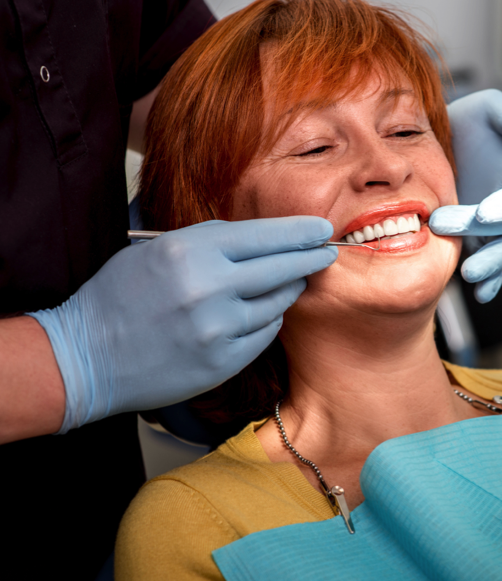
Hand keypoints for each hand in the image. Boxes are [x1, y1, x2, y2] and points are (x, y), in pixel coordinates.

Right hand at [28, 216, 336, 432]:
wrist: (85, 358)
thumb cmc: (118, 297)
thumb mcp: (156, 251)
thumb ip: (208, 243)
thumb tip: (261, 239)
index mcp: (189, 251)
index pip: (264, 235)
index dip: (299, 232)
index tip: (321, 228)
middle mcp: (209, 287)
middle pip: (282, 267)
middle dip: (311, 258)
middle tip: (327, 252)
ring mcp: (218, 328)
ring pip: (278, 302)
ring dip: (289, 290)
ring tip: (292, 281)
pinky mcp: (223, 361)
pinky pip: (265, 334)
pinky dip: (268, 320)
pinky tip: (263, 313)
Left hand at [429, 89, 501, 302]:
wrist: (443, 144)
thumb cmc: (471, 122)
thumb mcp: (488, 107)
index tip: (484, 214)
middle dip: (480, 232)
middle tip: (442, 225)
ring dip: (489, 266)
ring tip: (469, 275)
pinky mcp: (484, 242)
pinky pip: (493, 266)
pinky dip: (491, 283)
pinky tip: (480, 294)